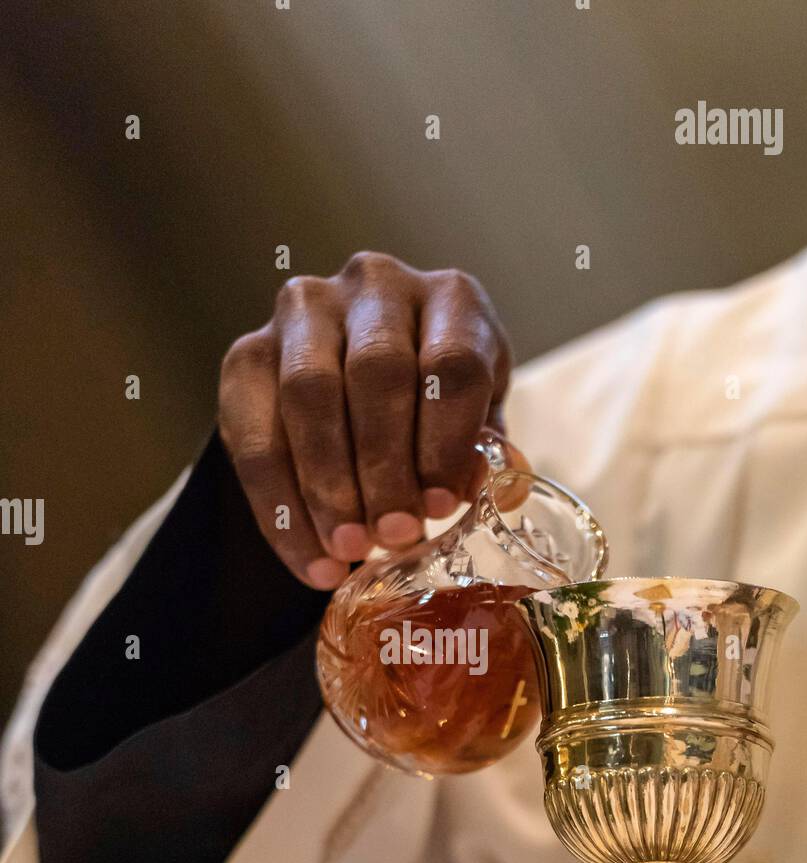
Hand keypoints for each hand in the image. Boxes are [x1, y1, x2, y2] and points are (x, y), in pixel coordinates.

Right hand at [218, 251, 511, 587]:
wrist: (356, 389)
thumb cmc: (434, 407)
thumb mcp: (473, 421)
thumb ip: (480, 451)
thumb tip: (486, 490)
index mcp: (451, 298)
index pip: (451, 360)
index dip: (445, 440)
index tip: (441, 507)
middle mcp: (375, 286)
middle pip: (376, 371)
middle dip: (384, 465)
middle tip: (393, 534)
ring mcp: (304, 311)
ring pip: (308, 394)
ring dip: (328, 486)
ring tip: (348, 550)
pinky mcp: (246, 354)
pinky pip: (255, 437)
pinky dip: (281, 510)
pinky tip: (310, 559)